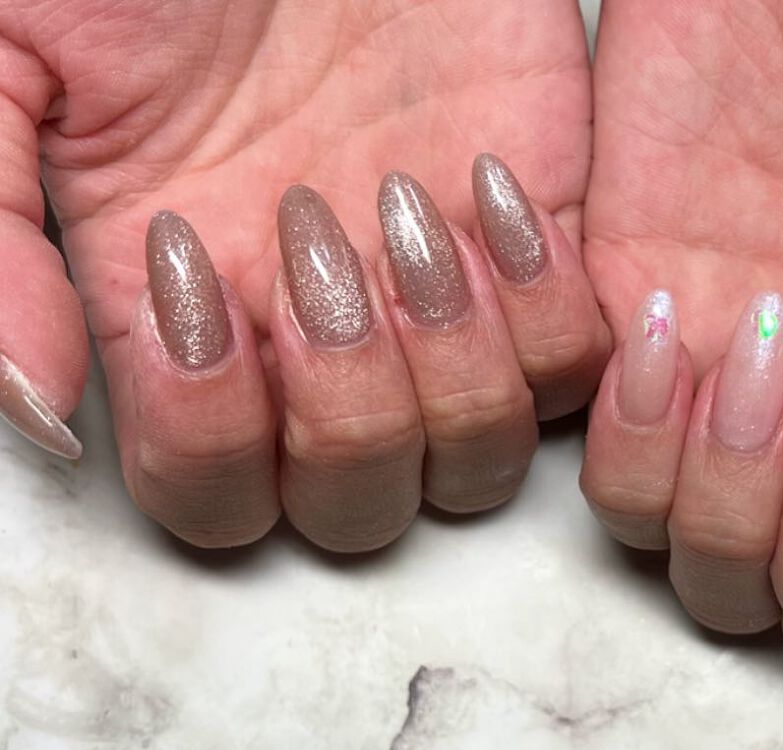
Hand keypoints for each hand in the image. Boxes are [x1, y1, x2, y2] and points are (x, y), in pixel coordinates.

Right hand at [0, 0, 608, 549]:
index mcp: (192, 327)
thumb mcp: (14, 58)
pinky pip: (575, 367)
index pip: (211, 493)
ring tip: (407, 208)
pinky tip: (489, 186)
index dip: (207, 434)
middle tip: (313, 234)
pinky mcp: (539, 254)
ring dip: (452, 367)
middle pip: (358, 506)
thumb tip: (37, 410)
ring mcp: (435, 312)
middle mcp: (318, 348)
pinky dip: (548, 309)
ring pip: (478, 460)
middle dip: (346, 408)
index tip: (192, 269)